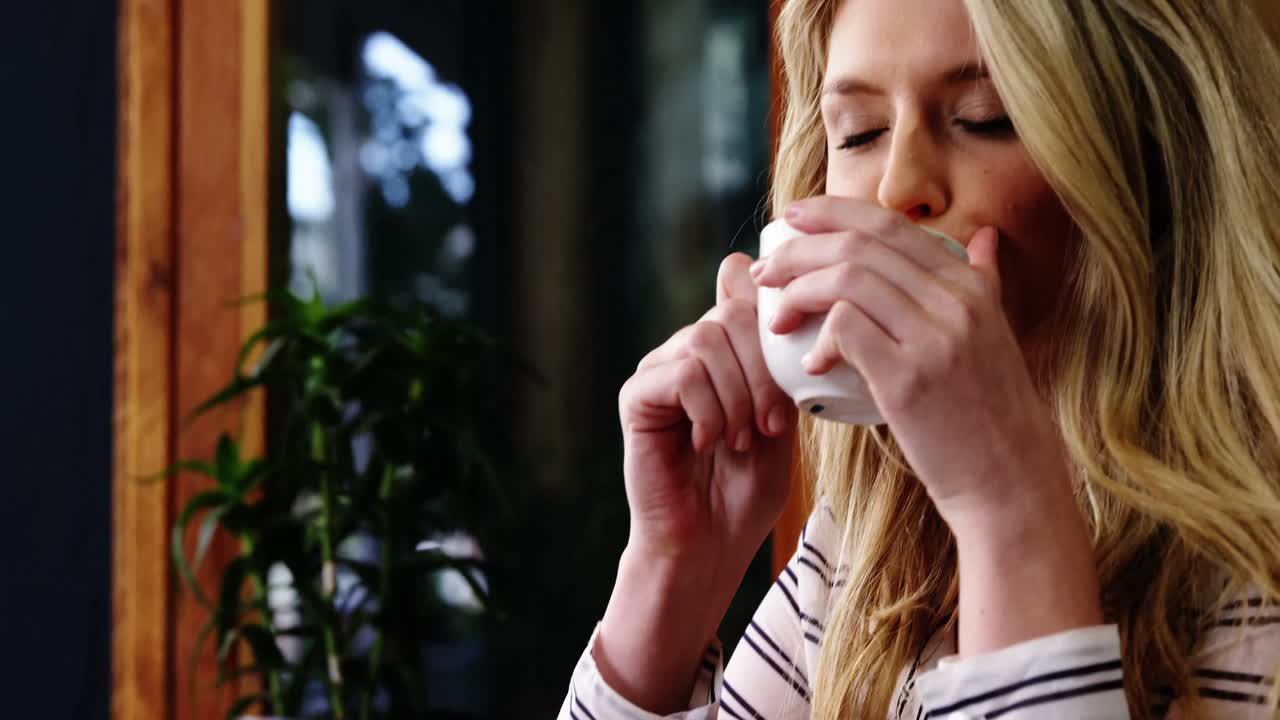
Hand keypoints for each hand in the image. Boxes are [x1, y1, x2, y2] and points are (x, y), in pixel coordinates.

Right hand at [618, 252, 796, 567]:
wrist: (709, 546)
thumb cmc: (746, 491)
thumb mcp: (780, 416)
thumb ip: (774, 361)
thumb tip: (759, 282)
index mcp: (725, 351)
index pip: (742, 290)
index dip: (771, 315)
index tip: (794, 368)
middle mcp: (688, 352)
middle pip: (731, 314)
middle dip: (763, 372)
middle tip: (771, 427)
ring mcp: (659, 370)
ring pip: (706, 341)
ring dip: (737, 396)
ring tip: (741, 441)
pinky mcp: (637, 396)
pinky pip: (682, 374)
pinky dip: (709, 411)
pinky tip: (708, 444)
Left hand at [751, 195, 1070, 522]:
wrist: (1010, 479)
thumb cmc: (990, 411)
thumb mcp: (996, 334)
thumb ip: (985, 282)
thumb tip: (982, 237)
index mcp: (969, 285)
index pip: (888, 224)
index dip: (832, 213)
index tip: (792, 219)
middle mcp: (955, 301)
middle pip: (858, 246)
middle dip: (798, 251)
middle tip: (764, 272)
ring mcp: (934, 338)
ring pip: (847, 281)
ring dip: (797, 293)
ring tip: (776, 319)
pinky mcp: (909, 379)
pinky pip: (846, 331)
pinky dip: (818, 340)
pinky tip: (810, 364)